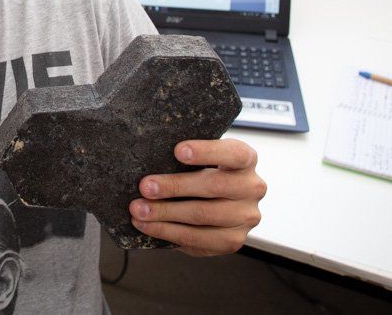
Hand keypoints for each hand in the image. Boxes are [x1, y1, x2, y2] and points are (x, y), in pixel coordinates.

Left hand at [129, 139, 265, 256]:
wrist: (217, 201)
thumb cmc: (203, 172)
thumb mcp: (201, 157)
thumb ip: (185, 156)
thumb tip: (149, 160)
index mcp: (247, 159)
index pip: (233, 154)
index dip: (207, 152)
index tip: (178, 151)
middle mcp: (252, 188)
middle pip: (214, 186)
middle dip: (174, 187)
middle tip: (145, 187)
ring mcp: (246, 217)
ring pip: (204, 215)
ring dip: (166, 213)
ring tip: (139, 210)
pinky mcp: (233, 240)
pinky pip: (198, 239)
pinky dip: (168, 232)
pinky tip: (147, 226)